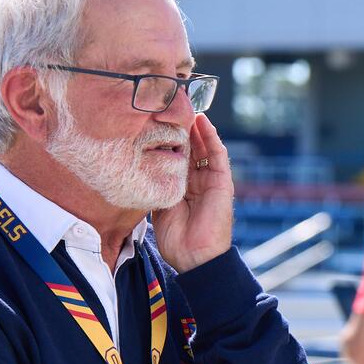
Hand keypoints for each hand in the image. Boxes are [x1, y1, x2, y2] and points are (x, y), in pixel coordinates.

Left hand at [152, 114, 234, 273]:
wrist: (194, 257)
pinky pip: (218, 155)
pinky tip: (203, 123)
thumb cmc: (175, 239)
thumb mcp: (159, 205)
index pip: (177, 157)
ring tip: (187, 108)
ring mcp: (211, 181)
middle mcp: (197, 181)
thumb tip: (141, 167)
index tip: (157, 120)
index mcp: (182, 187)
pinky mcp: (222, 183)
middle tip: (171, 106)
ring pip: (204, 147)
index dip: (169, 139)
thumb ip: (156, 185)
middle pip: (191, 148)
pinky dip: (212, 138)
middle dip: (182, 128)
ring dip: (197, 128)